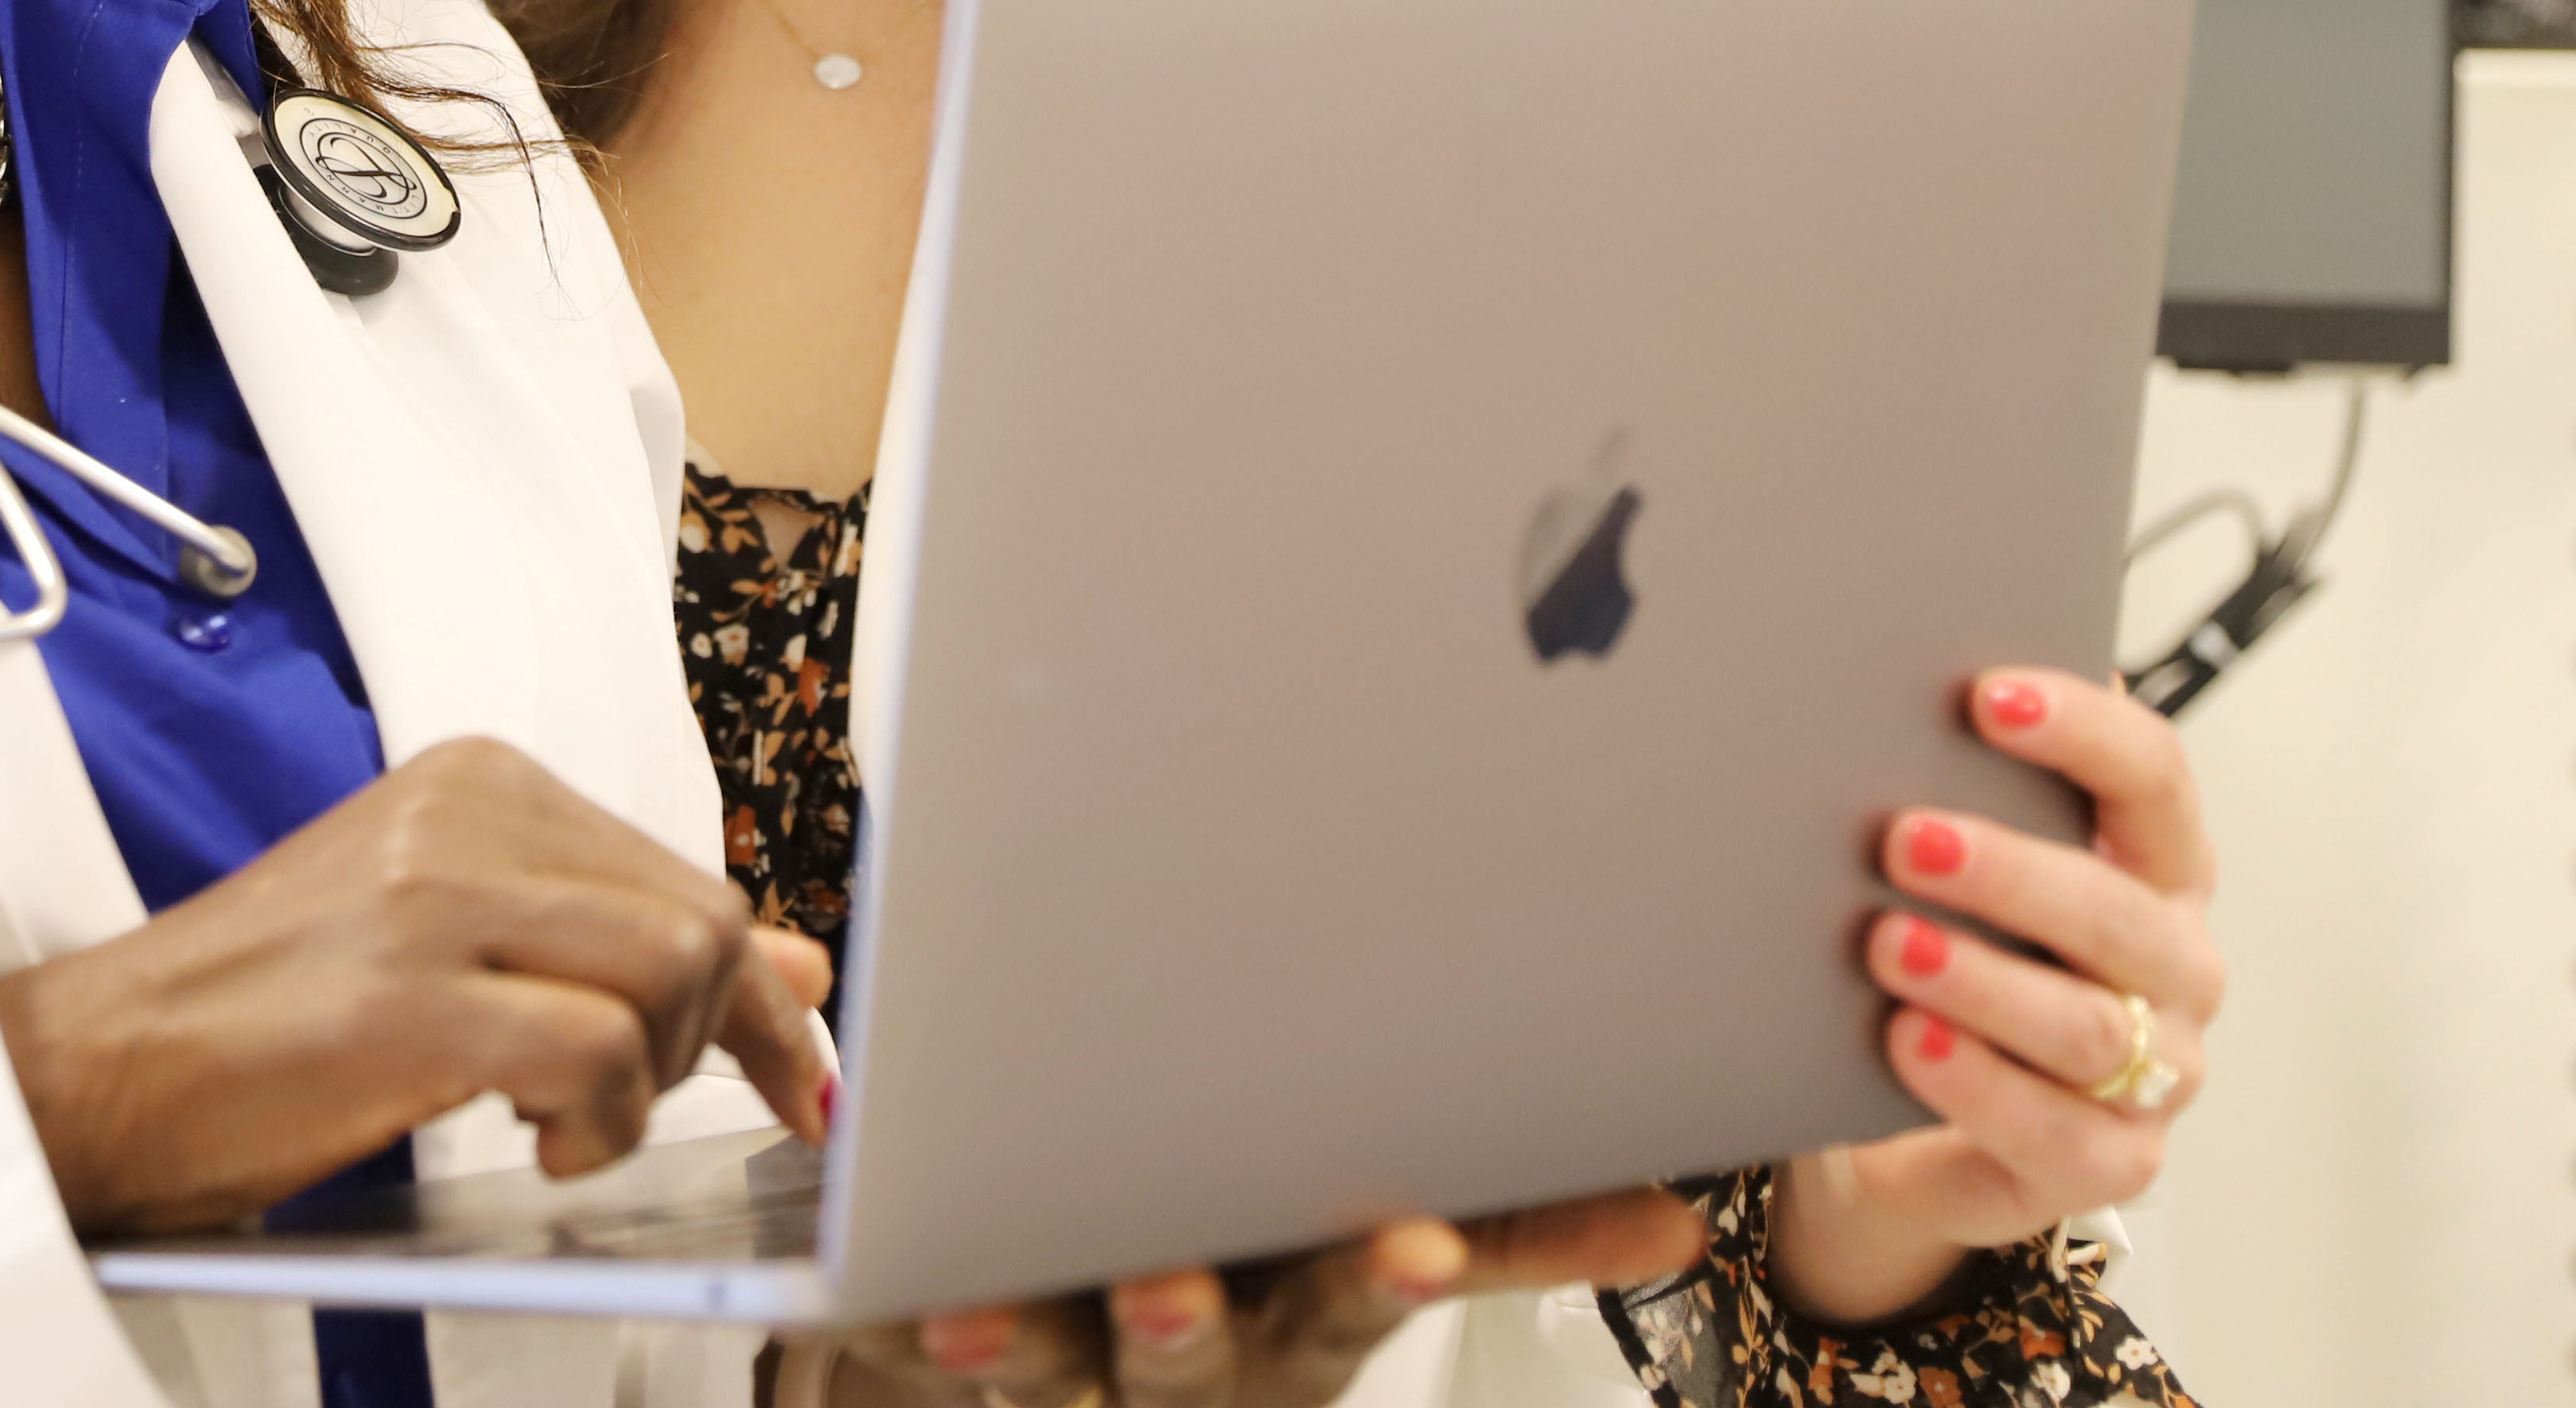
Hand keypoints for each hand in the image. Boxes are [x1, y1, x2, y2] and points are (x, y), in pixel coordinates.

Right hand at [0, 736, 834, 1235]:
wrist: (98, 1066)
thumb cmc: (261, 1019)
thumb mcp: (458, 949)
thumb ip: (615, 942)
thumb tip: (794, 968)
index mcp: (478, 782)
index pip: (685, 873)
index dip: (755, 994)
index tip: (792, 1074)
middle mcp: (465, 812)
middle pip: (700, 916)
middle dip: (712, 1043)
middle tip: (636, 1115)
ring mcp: (436, 896)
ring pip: (673, 968)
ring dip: (649, 1082)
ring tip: (564, 1123)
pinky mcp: (412, 996)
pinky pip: (600, 1053)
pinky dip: (599, 1124)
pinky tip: (535, 1144)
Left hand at [785, 1193, 1701, 1405]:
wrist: (1071, 1324)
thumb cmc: (1253, 1265)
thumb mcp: (1369, 1259)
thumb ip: (1517, 1232)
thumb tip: (1673, 1219)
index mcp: (1301, 1308)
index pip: (1354, 1294)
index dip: (1379, 1271)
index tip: (1414, 1243)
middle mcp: (1198, 1347)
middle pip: (1196, 1342)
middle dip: (1184, 1323)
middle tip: (1169, 1293)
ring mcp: (1079, 1357)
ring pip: (1055, 1351)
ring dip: (1027, 1334)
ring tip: (990, 1312)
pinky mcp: (969, 1340)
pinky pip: (944, 1331)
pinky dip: (924, 1313)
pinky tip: (901, 1298)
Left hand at [1771, 667, 2223, 1324]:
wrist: (1907, 1118)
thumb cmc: (1953, 953)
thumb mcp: (1961, 867)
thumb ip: (1959, 783)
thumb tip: (1892, 681)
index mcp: (2157, 865)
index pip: (2152, 777)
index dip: (2082, 730)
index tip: (1985, 695)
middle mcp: (2173, 966)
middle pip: (2116, 911)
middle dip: (2010, 871)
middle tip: (1903, 839)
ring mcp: (2155, 1073)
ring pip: (2084, 1027)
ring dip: (1982, 980)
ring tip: (1891, 944)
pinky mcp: (2108, 1163)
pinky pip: (2056, 1134)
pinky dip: (1978, 1085)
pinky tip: (1909, 1043)